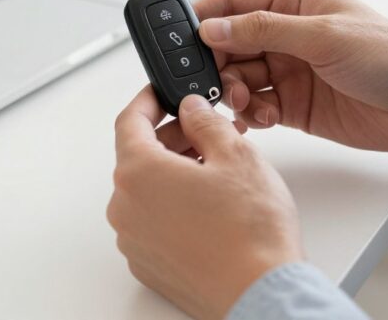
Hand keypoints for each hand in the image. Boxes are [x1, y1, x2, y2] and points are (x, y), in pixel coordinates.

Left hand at [108, 90, 303, 319]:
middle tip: (207, 132)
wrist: (260, 293)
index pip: (130, 121)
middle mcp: (126, 208)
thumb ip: (205, 122)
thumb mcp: (236, 154)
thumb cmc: (250, 234)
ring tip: (218, 171)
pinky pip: (153, 222)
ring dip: (175, 173)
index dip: (149, 101)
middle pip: (139, 157)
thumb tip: (193, 110)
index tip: (162, 94)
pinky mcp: (147, 264)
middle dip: (173, 138)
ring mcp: (134, 241)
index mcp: (138, 173)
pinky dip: (173, 206)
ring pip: (147, 191)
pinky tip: (209, 206)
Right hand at [193, 0, 387, 159]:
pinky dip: (251, 115)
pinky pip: (255, 107)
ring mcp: (289, 69)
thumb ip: (264, 29)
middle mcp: (286, 32)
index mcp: (293, 0)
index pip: (232, 1)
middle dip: (216, 65)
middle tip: (216, 84)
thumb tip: (213, 27)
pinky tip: (262, 120)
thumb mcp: (324, 35)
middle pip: (227, 44)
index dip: (203, 18)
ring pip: (237, 78)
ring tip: (247, 105)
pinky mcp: (293, 104)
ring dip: (233, 93)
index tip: (181, 41)